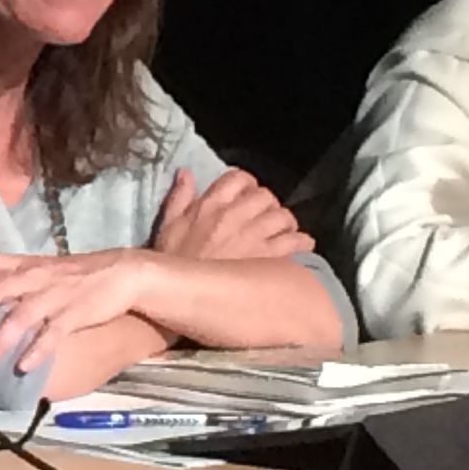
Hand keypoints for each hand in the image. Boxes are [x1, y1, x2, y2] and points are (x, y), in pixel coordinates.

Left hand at [0, 245, 156, 378]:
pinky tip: (22, 368)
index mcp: (22, 264)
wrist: (122, 273)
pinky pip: (51, 333)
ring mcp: (54, 294)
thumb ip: (11, 282)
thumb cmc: (75, 275)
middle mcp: (33, 276)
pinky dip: (35, 351)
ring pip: (19, 316)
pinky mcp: (75, 312)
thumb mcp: (40, 270)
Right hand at [150, 167, 311, 263]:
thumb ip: (178, 197)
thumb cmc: (172, 264)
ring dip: (285, 222)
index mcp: (210, 204)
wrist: (181, 296)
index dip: (246, 185)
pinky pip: (295, 241)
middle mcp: (235, 215)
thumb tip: (185, 173)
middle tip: (264, 216)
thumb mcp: (167, 227)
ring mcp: (254, 235)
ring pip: (282, 215)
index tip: (246, 195)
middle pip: (265, 195)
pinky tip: (301, 246)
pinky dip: (301, 241)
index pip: (238, 178)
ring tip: (283, 231)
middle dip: (267, 204)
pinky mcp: (269, 257)